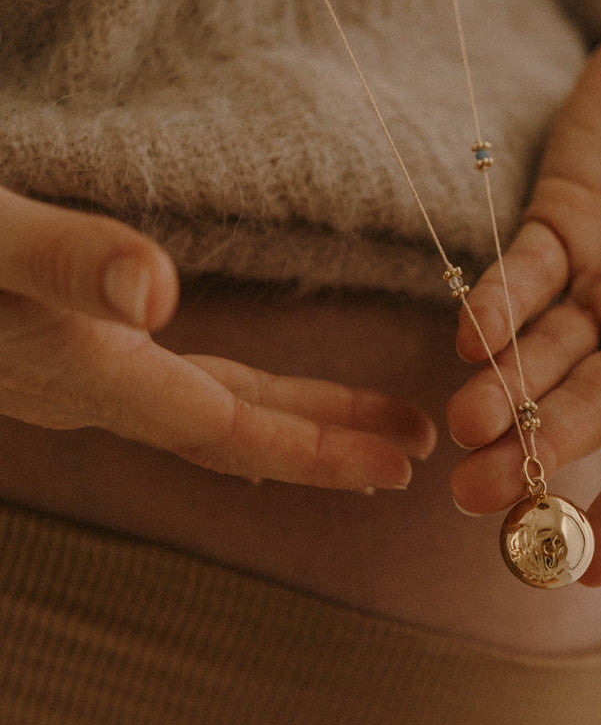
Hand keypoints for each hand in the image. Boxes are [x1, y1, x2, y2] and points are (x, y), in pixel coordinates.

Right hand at [0, 187, 434, 488]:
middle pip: (241, 434)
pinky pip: (185, 398)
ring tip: (376, 435)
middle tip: (416, 456)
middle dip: (331, 448)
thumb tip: (155, 292)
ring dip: (303, 429)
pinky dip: (245, 408)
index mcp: (91, 372)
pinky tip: (267, 409)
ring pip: (220, 416)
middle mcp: (100, 392)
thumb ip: (61, 262)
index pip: (228, 428)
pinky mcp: (84, 360)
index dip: (315, 448)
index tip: (395, 462)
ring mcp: (92, 382)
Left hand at [447, 25, 600, 585]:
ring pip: (546, 357)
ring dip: (502, 393)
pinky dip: (495, 307)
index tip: (591, 569)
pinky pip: (522, 276)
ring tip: (463, 432)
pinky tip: (467, 343)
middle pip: (593, 409)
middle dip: (537, 455)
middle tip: (479, 501)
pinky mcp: (558, 231)